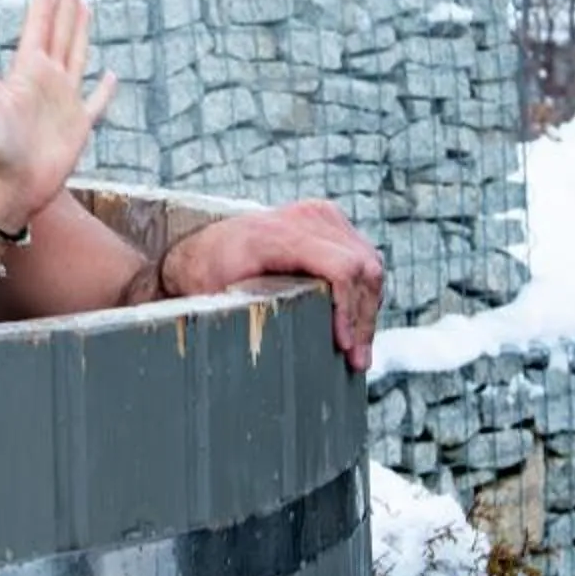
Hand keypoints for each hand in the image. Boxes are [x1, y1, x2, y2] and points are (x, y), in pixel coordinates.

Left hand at [0, 0, 117, 232]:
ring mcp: (65, 100)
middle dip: (66, 1)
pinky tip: (111, 74)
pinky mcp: (79, 124)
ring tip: (84, 5)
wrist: (11, 186)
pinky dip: (106, 88)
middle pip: (61, 30)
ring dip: (82, 29)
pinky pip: (97, 101)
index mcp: (28, 69)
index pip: (39, 23)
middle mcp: (47, 79)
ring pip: (77, 54)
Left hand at [160, 201, 384, 371]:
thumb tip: (278, 357)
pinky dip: (363, 291)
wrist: (205, 245)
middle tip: (358, 361)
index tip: (346, 346)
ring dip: (368, 308)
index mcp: (275, 234)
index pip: (339, 268)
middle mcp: (303, 217)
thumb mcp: (219, 298)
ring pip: (369, 264)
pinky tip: (351, 320)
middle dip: (364, 319)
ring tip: (357, 348)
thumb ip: (250, 318)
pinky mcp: (330, 219)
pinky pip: (363, 257)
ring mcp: (320, 214)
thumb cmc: (209, 274)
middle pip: (361, 268)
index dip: (349, 310)